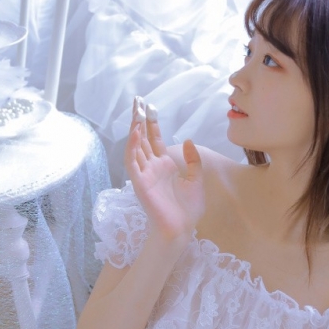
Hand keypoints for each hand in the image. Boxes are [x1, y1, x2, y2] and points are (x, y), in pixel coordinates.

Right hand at [125, 97, 204, 242]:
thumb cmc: (188, 210)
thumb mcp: (196, 179)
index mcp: (164, 166)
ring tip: (135, 111)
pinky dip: (132, 147)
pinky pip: (133, 162)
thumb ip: (192, 160)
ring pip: (136, 146)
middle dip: (139, 119)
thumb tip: (187, 140)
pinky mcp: (139, 182)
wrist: (181, 229)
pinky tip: (135, 132)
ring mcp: (144, 174)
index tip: (149, 105)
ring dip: (134, 128)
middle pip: (142, 138)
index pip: (154, 139)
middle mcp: (151, 167)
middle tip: (136, 100)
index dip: (152, 122)